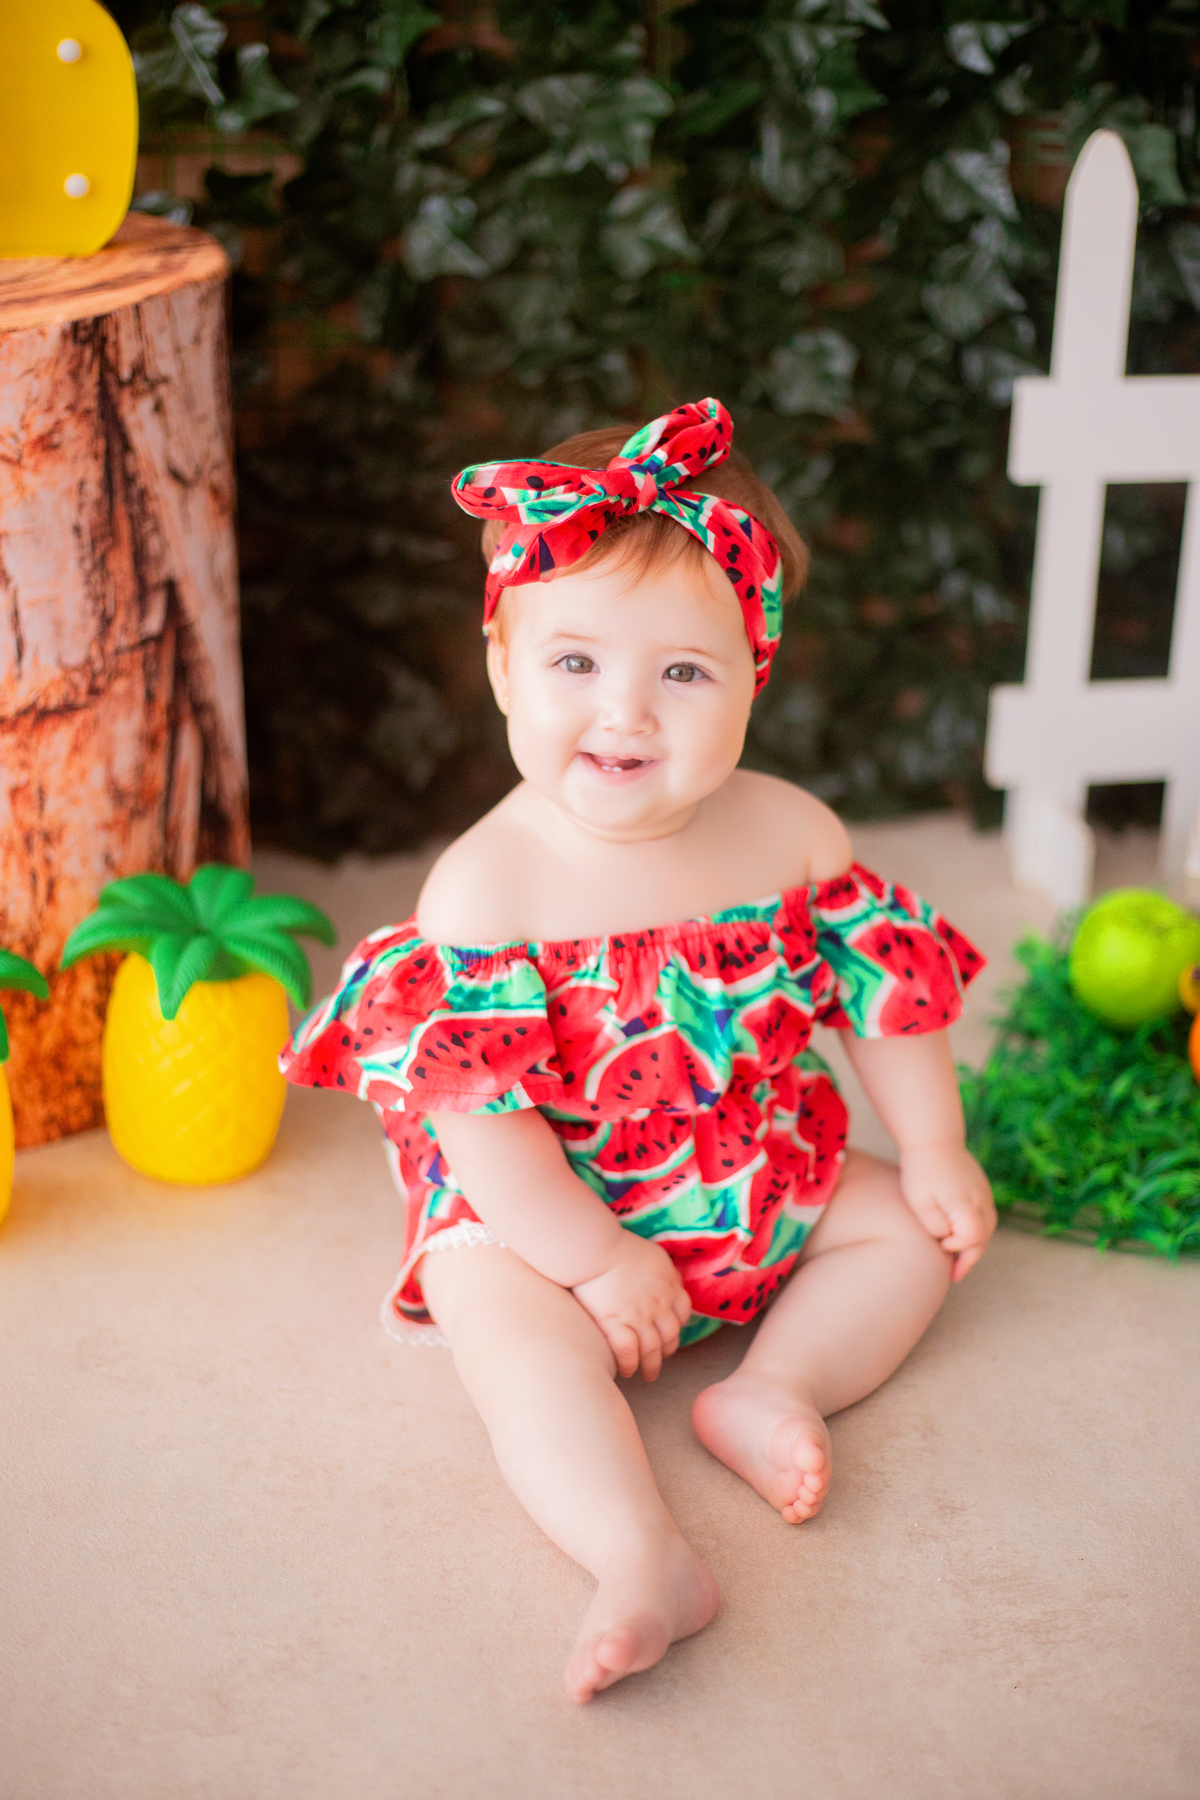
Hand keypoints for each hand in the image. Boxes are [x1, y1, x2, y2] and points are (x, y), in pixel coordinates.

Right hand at [572, 1230, 691, 1379]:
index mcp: (668, 1285)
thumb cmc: (618, 1246)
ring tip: (647, 1375)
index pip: (682, 1312)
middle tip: (659, 1360)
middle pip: (670, 1336)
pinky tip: (626, 1371)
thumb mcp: (653, 1253)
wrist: (595, 1248)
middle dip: (666, 1352)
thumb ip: (665, 1270)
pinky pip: (628, 1352)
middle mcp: (659, 1304)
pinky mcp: (615, 1323)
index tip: (670, 1335)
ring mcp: (638, 1316)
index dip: (677, 1327)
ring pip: (652, 1350)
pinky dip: (629, 1364)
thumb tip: (674, 1280)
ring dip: (651, 1366)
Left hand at [898, 1140, 995, 1280]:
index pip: (973, 1238)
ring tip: (957, 1260)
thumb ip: (935, 1226)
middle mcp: (982, 1200)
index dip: (958, 1248)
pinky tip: (959, 1236)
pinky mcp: (981, 1188)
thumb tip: (947, 1240)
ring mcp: (984, 1193)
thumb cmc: (921, 1171)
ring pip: (986, 1228)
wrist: (932, 1139)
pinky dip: (974, 1230)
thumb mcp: (919, 1202)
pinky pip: (983, 1216)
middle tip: (954, 1275)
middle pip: (983, 1238)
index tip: (940, 1246)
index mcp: (967, 1204)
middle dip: (969, 1258)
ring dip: (973, 1245)